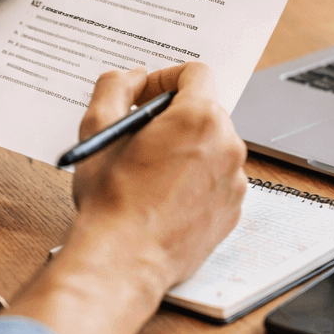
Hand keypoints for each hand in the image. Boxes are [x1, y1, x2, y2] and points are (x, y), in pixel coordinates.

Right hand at [3, 63, 245, 333]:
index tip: (144, 97)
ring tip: (148, 172)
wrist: (123, 261)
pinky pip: (217, 179)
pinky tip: (164, 197)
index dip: (165, 78)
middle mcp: (227, 145)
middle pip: (204, 110)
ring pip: (212, 146)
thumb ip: (116, 87)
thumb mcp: (99, 130)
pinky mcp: (233, 210)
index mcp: (198, 118)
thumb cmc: (110, 200)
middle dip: (172, 116)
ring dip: (184, 149)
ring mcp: (235, 180)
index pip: (195, 72)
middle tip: (140, 135)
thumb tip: (133, 77)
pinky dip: (195, 181)